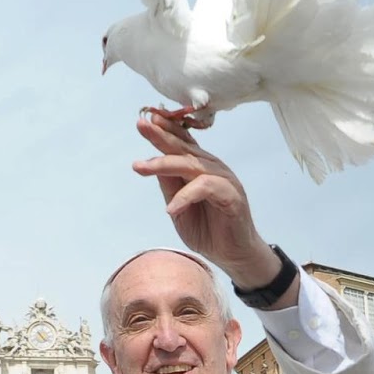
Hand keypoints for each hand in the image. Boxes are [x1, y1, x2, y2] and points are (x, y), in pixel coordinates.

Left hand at [131, 115, 284, 291]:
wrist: (232, 254)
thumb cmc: (207, 229)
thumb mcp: (178, 206)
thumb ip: (169, 185)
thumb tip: (152, 163)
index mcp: (200, 168)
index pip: (182, 143)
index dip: (166, 130)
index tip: (146, 119)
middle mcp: (212, 168)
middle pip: (184, 148)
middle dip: (161, 135)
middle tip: (141, 124)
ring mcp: (224, 180)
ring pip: (192, 165)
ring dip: (164, 164)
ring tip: (140, 167)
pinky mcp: (232, 196)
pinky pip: (206, 188)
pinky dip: (186, 196)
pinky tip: (170, 208)